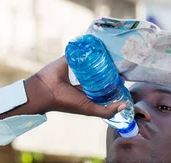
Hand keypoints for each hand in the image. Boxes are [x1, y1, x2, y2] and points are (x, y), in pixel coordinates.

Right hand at [0, 57, 125, 118]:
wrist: (45, 91)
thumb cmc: (67, 102)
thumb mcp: (89, 109)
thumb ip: (106, 111)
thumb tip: (125, 105)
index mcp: (89, 91)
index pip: (105, 85)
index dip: (114, 82)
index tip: (124, 77)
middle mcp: (84, 79)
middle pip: (100, 71)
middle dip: (110, 69)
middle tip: (121, 63)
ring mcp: (77, 67)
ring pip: (92, 60)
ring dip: (100, 56)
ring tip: (112, 52)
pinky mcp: (70, 57)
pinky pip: (80, 50)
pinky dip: (87, 47)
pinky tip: (97, 44)